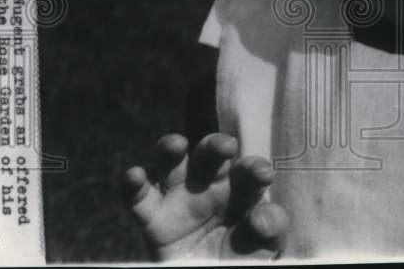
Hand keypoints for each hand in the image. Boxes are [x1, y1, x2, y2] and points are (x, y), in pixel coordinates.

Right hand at [123, 133, 289, 260]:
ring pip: (171, 163)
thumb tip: (261, 218)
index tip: (263, 174)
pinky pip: (139, 198)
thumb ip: (270, 229)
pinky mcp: (153, 218)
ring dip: (171, 148)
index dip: (254, 169)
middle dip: (216, 145)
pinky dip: (133, 184)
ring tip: (176, 145)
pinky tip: (134, 175)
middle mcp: (209, 185)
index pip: (248, 171)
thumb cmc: (240, 258)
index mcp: (240, 188)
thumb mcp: (262, 247)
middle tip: (226, 146)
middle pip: (210, 154)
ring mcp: (178, 197)